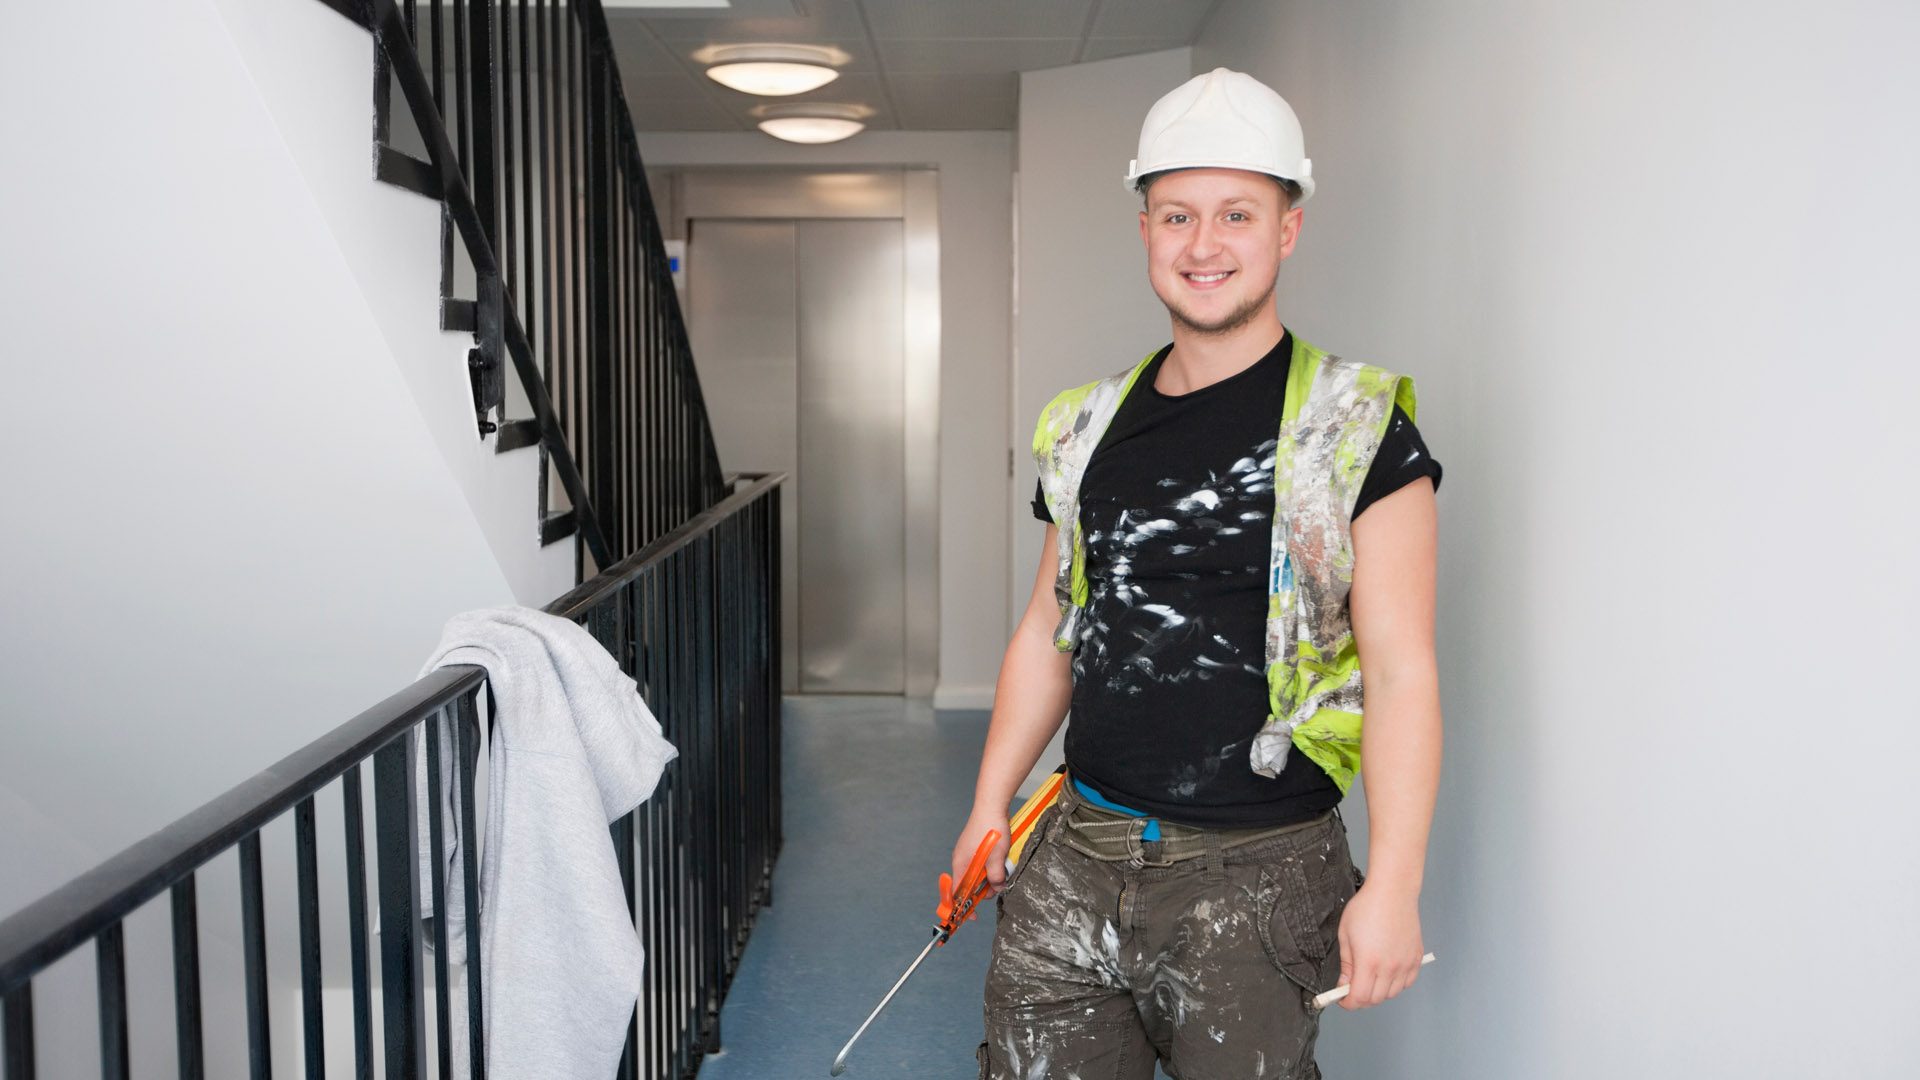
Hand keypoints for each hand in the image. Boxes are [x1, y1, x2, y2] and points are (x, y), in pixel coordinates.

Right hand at [951, 807, 1011, 900]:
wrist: (992, 804)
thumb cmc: (990, 828)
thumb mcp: (996, 857)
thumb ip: (995, 876)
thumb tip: (996, 888)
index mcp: (960, 864)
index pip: (956, 892)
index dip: (962, 907)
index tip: (970, 918)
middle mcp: (962, 859)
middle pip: (970, 884)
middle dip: (985, 888)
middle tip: (999, 884)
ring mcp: (969, 852)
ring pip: (979, 873)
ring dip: (991, 875)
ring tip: (1003, 866)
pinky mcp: (977, 846)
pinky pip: (984, 863)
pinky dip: (992, 865)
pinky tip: (1002, 858)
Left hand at [1334, 881, 1423, 1009]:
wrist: (1393, 892)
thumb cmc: (1367, 907)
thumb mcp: (1346, 934)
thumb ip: (1346, 963)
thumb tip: (1345, 983)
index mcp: (1368, 961)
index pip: (1359, 997)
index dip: (1347, 1002)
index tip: (1341, 998)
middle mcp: (1389, 966)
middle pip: (1375, 999)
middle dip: (1360, 999)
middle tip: (1352, 989)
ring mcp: (1405, 963)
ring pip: (1392, 993)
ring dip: (1378, 992)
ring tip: (1369, 979)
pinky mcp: (1415, 958)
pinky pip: (1407, 982)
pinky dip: (1396, 984)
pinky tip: (1387, 974)